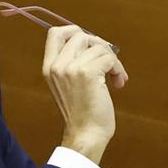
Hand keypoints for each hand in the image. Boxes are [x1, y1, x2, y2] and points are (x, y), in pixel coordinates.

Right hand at [43, 25, 126, 163]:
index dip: (75, 32)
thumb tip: (95, 41)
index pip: (55, 33)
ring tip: (115, 78)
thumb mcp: (69, 84)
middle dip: (100, 45)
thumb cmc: (83, 112)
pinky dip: (118, 69)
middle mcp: (57, 65)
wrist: (86, 134)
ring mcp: (71, 68)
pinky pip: (110, 58)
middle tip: (108, 62)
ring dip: (113, 61)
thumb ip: (73, 63)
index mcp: (49, 67)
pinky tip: (119, 83)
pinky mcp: (88, 73)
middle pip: (81, 35)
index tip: (91, 45)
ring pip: (99, 47)